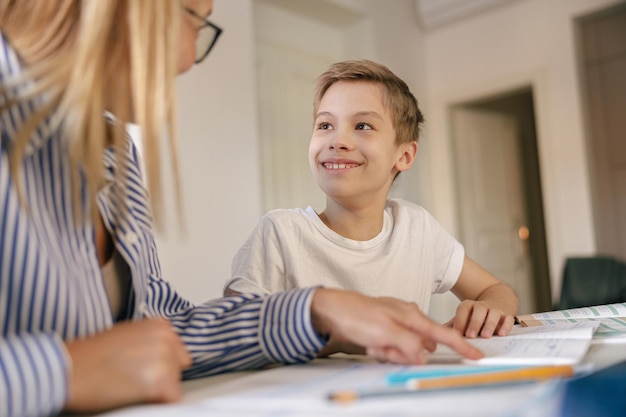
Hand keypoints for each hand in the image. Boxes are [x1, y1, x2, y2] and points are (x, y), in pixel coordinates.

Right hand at [64, 318, 190, 412]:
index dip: (160, 364)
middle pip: (178, 368)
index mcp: (160, 326)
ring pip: (174, 384)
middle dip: (162, 376)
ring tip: (128, 386)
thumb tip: (162, 358)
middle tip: (133, 380)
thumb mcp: (127, 335)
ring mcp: (166, 359)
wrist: (70, 369)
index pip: (176, 352)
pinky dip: (156, 403)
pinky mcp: (161, 382)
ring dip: (157, 390)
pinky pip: (172, 399)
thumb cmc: (90, 355)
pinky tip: (135, 397)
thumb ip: (150, 342)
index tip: (142, 369)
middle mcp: (167, 338)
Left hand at [310, 288, 482, 363]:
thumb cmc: (357, 315)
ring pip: (403, 349)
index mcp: (412, 315)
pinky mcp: (383, 329)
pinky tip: (369, 343)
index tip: (478, 355)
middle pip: (420, 346)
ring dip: (389, 352)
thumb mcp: (386, 333)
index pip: (443, 334)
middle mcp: (407, 317)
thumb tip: (425, 355)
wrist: (331, 309)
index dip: (462, 346)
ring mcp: (395, 323)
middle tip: (383, 348)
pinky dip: (381, 350)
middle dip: (404, 354)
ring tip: (373, 343)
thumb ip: (409, 344)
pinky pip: (390, 348)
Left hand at [445, 300, 515, 337]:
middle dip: (474, 323)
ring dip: (489, 325)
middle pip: (479, 310)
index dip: (460, 320)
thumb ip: (453, 325)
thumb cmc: (476, 314)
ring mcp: (495, 310)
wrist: (497, 300)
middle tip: (470, 335)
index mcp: (469, 305)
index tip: (457, 333)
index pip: (463, 309)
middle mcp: (482, 306)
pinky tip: (502, 334)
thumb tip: (436, 334)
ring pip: (493, 314)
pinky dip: (505, 325)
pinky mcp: (507, 315)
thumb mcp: (464, 317)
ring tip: (485, 335)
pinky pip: (508, 318)